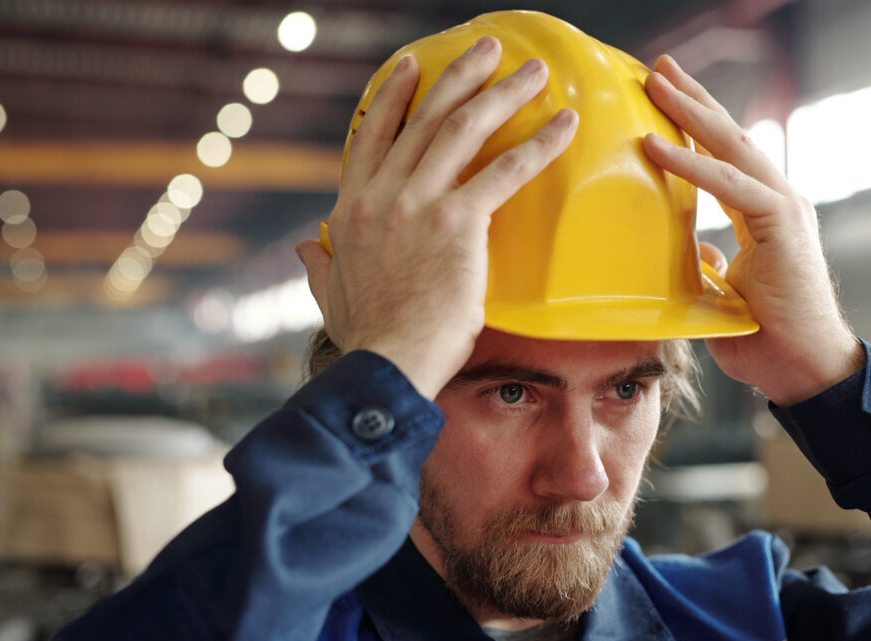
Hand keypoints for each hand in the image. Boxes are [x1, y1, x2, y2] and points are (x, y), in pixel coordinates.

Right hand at [296, 38, 578, 398]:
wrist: (388, 361)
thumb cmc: (368, 338)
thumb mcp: (331, 295)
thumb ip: (320, 265)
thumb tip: (306, 246)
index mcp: (353, 209)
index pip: (373, 137)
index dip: (394, 97)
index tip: (413, 67)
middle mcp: (383, 195)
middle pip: (425, 118)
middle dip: (460, 76)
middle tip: (488, 49)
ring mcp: (418, 204)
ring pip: (463, 129)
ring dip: (502, 93)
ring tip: (533, 71)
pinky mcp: (457, 223)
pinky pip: (505, 172)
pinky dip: (538, 145)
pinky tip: (564, 126)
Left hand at [642, 55, 863, 405]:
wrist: (803, 368)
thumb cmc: (767, 338)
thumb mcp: (722, 295)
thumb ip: (711, 266)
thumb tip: (694, 248)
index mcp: (765, 215)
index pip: (726, 159)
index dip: (696, 127)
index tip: (665, 100)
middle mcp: (778, 202)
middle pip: (732, 138)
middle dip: (694, 101)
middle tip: (659, 68)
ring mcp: (785, 209)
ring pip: (733, 148)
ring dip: (691, 115)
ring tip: (656, 86)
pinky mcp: (782, 225)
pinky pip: (730, 186)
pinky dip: (692, 165)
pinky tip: (659, 147)